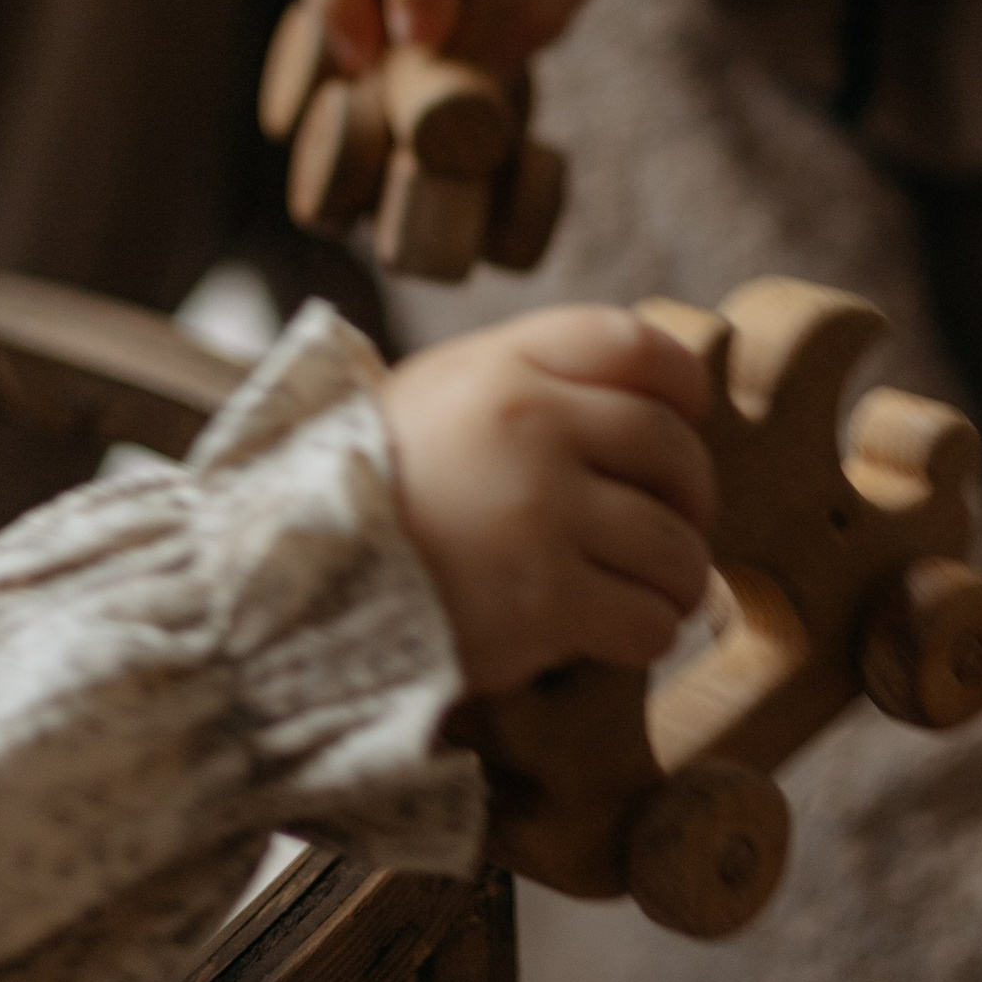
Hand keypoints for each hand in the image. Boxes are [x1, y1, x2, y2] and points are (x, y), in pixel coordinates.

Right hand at [384, 306, 715, 698]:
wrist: (289, 579)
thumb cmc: (377, 488)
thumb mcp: (442, 395)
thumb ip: (535, 383)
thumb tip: (657, 408)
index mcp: (506, 366)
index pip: (639, 347)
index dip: (683, 389)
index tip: (683, 424)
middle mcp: (532, 427)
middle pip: (675, 451)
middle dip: (692, 500)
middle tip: (673, 531)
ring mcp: (540, 515)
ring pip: (676, 546)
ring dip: (677, 580)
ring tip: (648, 592)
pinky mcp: (542, 603)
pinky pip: (648, 621)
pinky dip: (647, 634)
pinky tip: (614, 633)